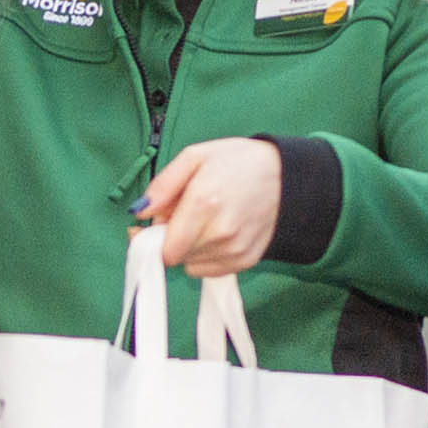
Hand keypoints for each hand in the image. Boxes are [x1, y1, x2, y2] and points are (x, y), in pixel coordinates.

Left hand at [139, 136, 283, 279]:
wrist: (287, 177)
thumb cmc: (239, 162)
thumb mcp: (195, 157)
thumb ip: (163, 185)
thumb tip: (139, 211)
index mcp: (204, 203)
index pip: (165, 249)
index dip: (154, 238)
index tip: (158, 222)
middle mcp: (220, 233)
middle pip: (175, 256)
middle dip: (172, 238)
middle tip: (186, 213)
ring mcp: (235, 250)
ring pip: (190, 264)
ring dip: (190, 247)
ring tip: (207, 220)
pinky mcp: (245, 261)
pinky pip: (209, 270)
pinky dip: (207, 255)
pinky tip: (219, 231)